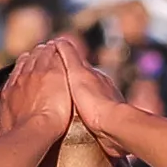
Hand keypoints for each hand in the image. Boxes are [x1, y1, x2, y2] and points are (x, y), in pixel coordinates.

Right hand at [0, 42, 73, 142]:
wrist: (33, 132)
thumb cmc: (18, 136)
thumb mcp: (1, 130)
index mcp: (9, 91)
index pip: (16, 73)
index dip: (22, 69)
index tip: (27, 68)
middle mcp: (20, 79)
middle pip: (27, 61)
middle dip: (34, 58)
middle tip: (42, 54)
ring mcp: (36, 73)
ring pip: (40, 55)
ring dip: (46, 52)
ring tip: (52, 49)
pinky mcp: (52, 72)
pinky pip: (54, 55)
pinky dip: (57, 52)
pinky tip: (62, 50)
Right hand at [50, 35, 132, 153]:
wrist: (113, 126)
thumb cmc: (93, 101)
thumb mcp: (77, 73)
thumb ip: (69, 57)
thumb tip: (59, 39)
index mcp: (92, 74)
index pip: (76, 62)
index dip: (64, 60)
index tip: (53, 60)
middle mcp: (101, 86)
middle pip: (84, 78)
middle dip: (72, 78)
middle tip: (58, 80)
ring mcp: (106, 103)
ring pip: (90, 95)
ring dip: (80, 96)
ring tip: (68, 100)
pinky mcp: (108, 119)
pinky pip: (94, 112)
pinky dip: (87, 111)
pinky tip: (81, 117)